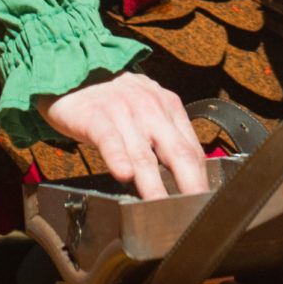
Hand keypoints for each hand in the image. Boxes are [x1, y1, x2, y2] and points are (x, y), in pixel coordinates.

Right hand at [40, 72, 208, 199]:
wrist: (78, 72)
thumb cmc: (117, 100)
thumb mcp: (150, 110)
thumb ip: (167, 139)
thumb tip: (189, 177)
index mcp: (169, 107)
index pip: (192, 149)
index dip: (200, 180)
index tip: (204, 204)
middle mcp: (151, 108)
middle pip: (176, 151)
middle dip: (189, 184)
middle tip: (194, 211)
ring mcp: (124, 111)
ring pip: (143, 154)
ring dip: (154, 185)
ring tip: (161, 208)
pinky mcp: (96, 116)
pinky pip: (109, 140)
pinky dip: (118, 158)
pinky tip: (124, 175)